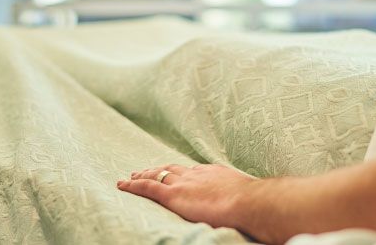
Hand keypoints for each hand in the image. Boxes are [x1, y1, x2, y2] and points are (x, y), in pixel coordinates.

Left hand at [117, 164, 255, 228]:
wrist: (248, 202)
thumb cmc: (253, 204)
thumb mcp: (244, 195)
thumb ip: (237, 197)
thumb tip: (243, 206)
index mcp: (212, 173)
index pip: (191, 171)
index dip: (179, 172)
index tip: (173, 172)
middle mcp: (195, 174)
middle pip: (171, 168)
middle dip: (157, 169)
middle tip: (145, 170)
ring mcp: (183, 183)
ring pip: (156, 175)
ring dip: (142, 175)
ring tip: (130, 177)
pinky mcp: (173, 195)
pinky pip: (147, 187)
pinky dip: (133, 185)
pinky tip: (123, 184)